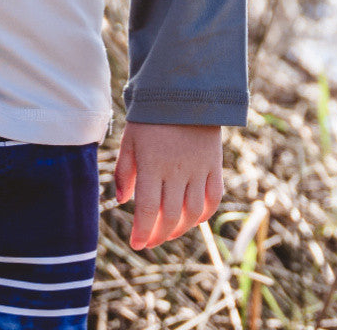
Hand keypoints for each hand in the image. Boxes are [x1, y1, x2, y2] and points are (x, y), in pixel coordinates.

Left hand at [113, 122, 222, 249]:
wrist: (183, 91)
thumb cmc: (150, 115)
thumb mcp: (130, 138)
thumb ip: (124, 169)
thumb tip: (122, 200)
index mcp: (152, 163)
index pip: (147, 208)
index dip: (142, 231)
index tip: (136, 244)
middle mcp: (177, 170)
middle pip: (170, 215)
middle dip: (158, 234)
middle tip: (149, 241)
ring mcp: (198, 169)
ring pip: (193, 213)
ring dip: (180, 228)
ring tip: (168, 232)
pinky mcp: (214, 165)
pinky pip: (213, 198)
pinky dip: (204, 214)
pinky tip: (193, 218)